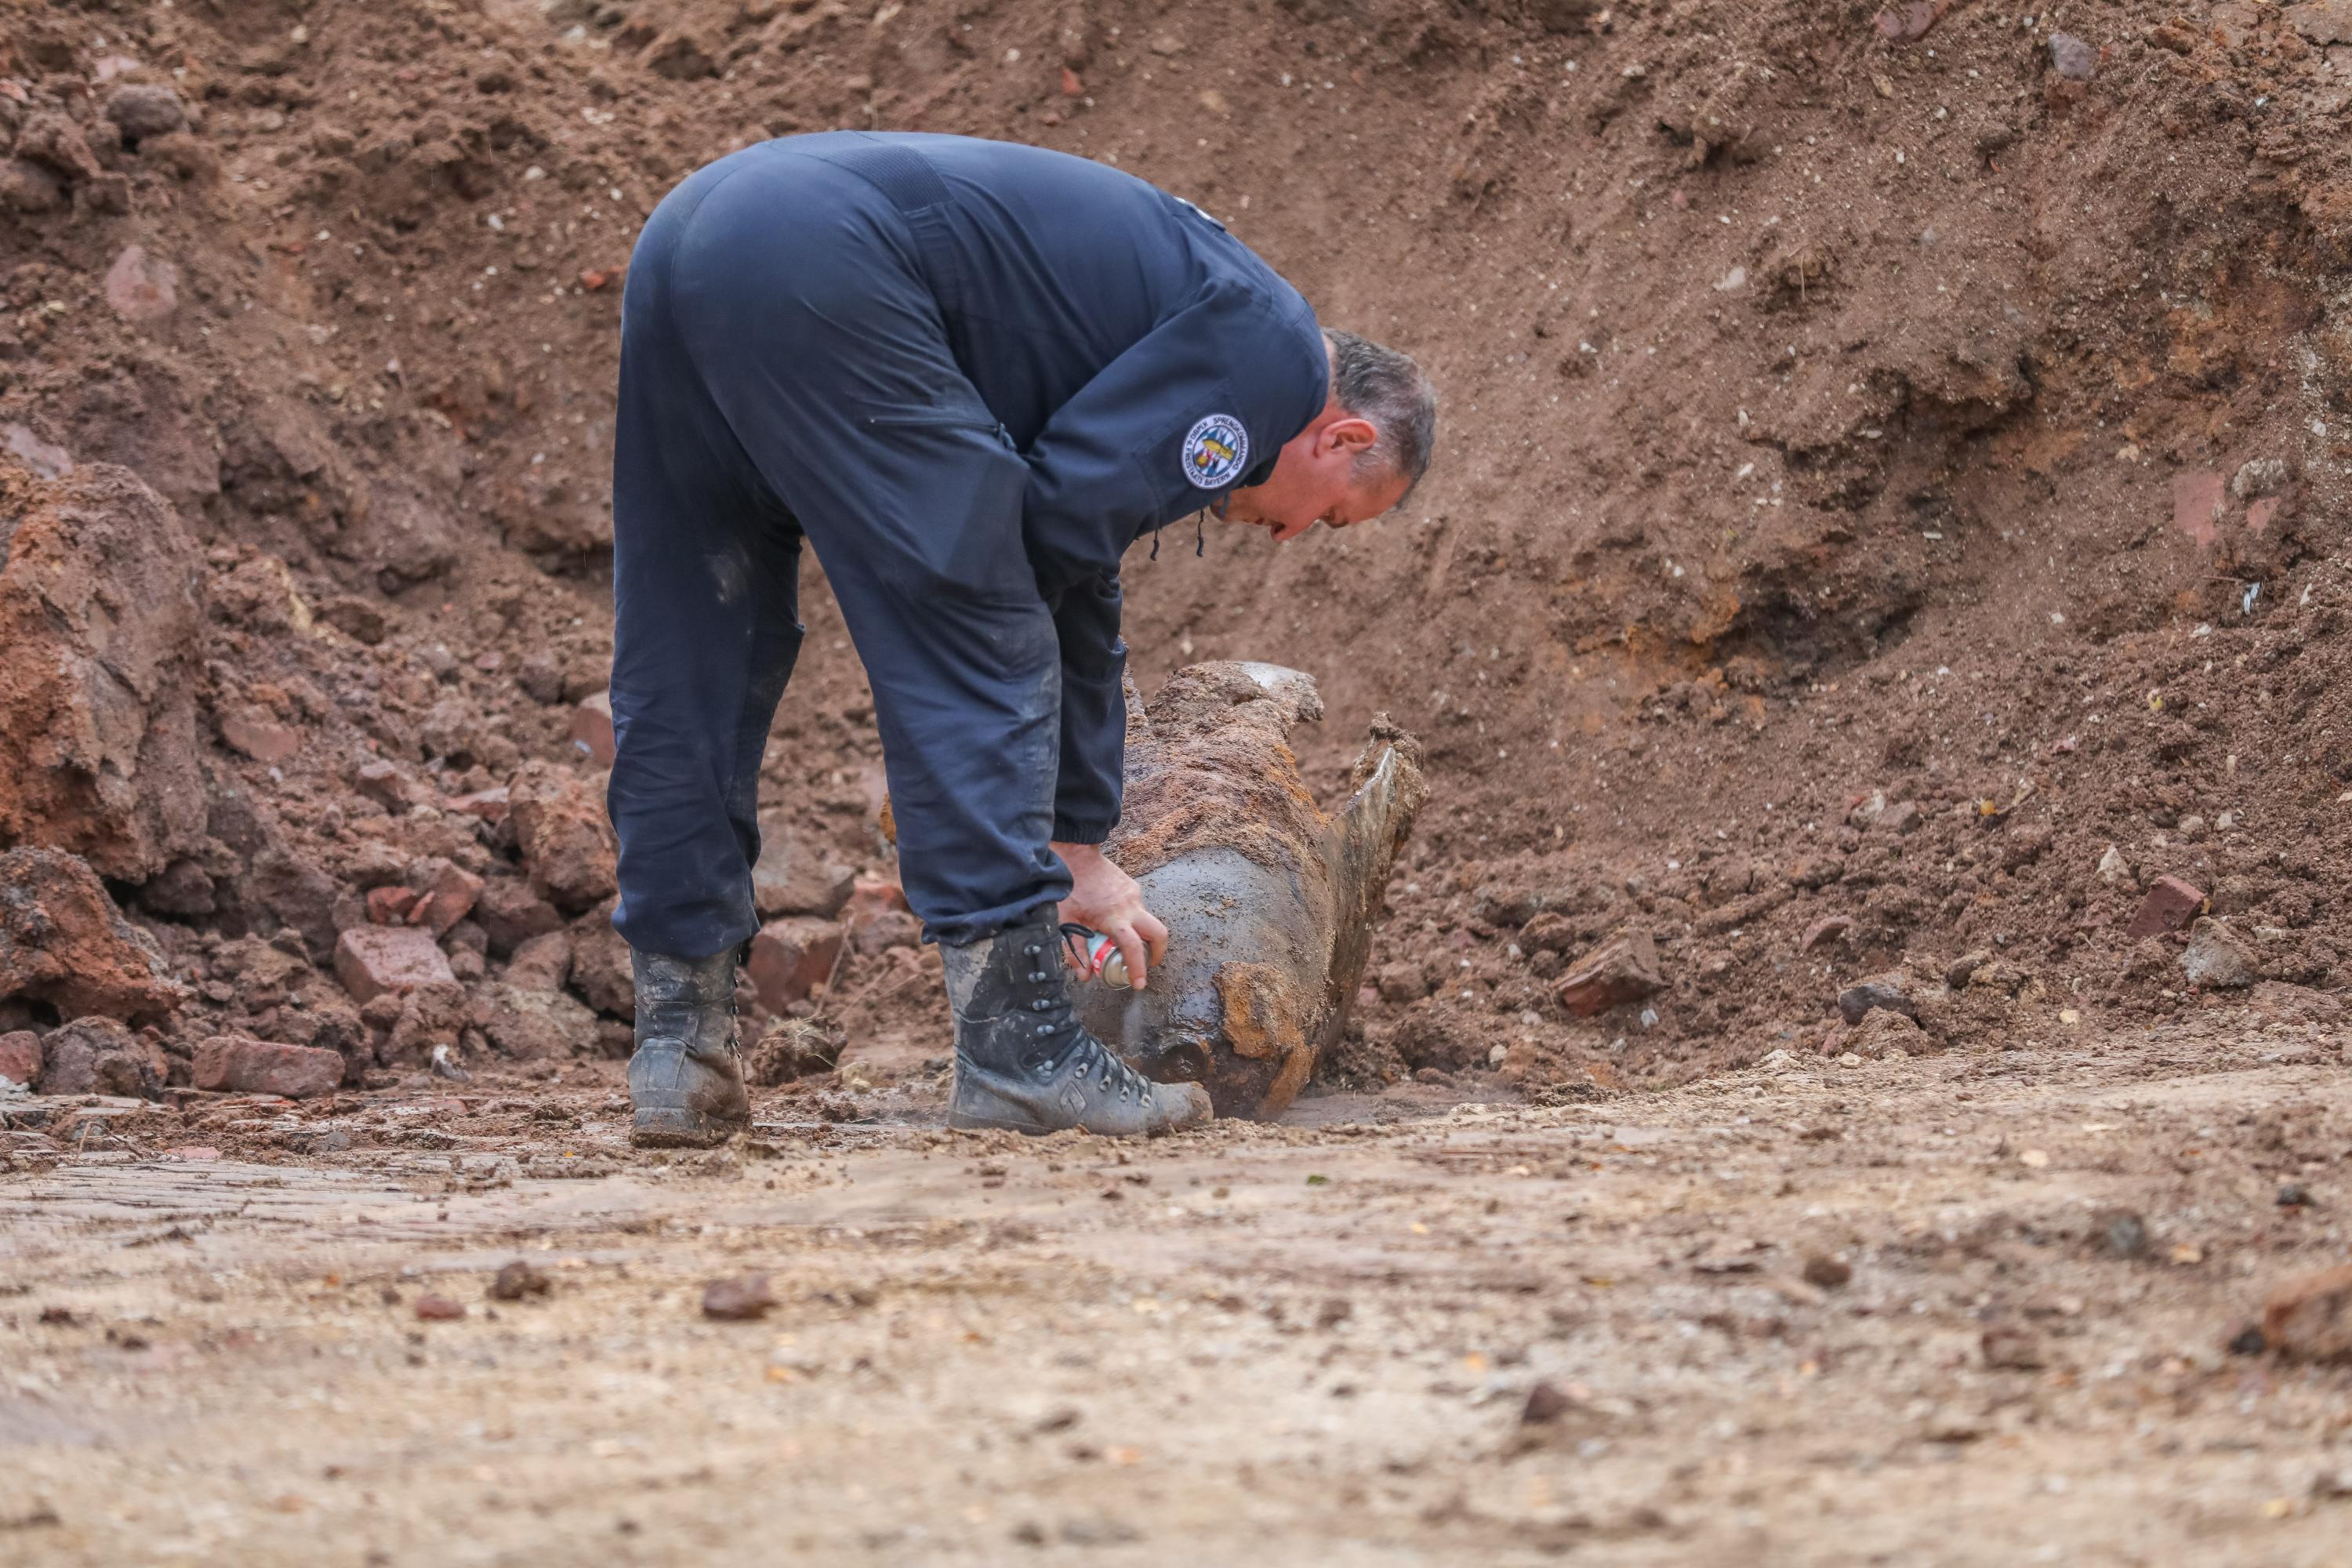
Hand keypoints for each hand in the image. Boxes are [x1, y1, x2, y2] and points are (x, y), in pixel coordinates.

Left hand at [1052, 842, 1167, 990]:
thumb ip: (1076, 951)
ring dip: (1143, 935)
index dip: (1139, 969)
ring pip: (1149, 921)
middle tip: (1146, 964)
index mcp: (1114, 919)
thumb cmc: (1069, 889)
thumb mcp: (1066, 923)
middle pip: (1159, 935)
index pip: (1134, 949)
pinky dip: (1133, 920)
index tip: (1139, 984)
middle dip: (1157, 953)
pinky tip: (1116, 919)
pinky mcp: (1133, 887)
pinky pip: (1139, 909)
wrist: (1076, 856)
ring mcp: (1135, 896)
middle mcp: (1131, 908)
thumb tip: (1086, 975)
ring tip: (1124, 941)